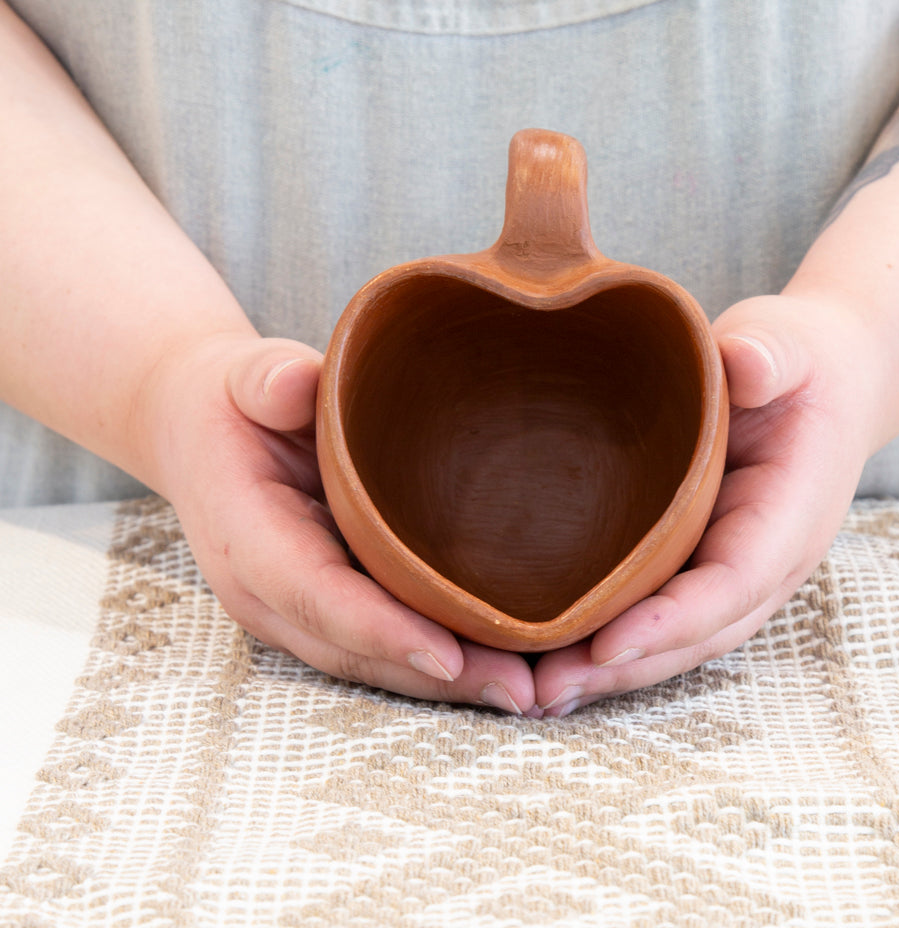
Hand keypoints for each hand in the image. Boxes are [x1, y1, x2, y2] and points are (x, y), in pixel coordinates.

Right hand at [144, 332, 537, 714]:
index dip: (381, 630)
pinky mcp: (323, 608)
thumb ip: (269, 379)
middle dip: (436, 678)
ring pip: (370, 663)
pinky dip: (435, 664)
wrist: (202, 433)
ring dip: (446, 685)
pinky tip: (497, 665)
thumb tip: (297, 384)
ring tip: (524, 691)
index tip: (449, 654)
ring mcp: (292, 610)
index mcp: (247, 536)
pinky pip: (378, 647)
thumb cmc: (236, 404)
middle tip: (521, 690)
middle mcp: (266, 592)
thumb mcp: (248, 378)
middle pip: (353, 651)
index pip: (315, 594)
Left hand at [532, 292, 883, 716]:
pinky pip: (665, 617)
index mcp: (791, 513)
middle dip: (625, 668)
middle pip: (699, 634)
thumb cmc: (796, 360)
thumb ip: (769, 354)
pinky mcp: (707, 563)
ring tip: (537, 693)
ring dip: (613, 673)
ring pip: (680, 641)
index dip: (672, 621)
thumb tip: (746, 366)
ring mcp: (739, 569)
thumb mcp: (785, 344)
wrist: (824, 382)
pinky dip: (617, 645)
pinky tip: (561, 658)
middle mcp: (768, 559)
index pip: (733, 582)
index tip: (604, 646)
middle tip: (543, 689)